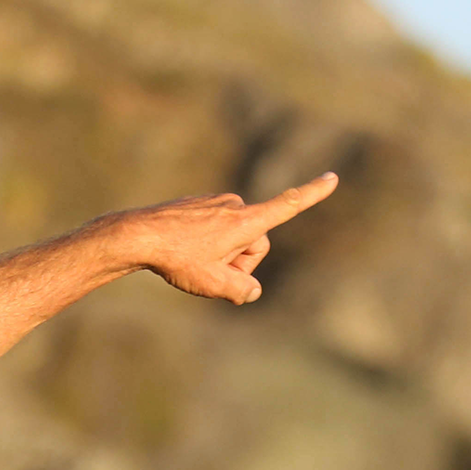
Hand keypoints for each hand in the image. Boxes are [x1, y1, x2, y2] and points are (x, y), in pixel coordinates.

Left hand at [117, 172, 337, 305]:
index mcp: (245, 221)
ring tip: (190, 261)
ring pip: (231, 237)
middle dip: (239, 263)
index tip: (332, 178)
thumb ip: (242, 291)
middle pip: (254, 242)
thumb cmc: (177, 259)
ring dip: (220, 255)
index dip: (312, 194)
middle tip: (210, 274)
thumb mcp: (213, 284)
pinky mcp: (198, 205)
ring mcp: (215, 203)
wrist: (138, 235)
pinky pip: (212, 231)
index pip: (287, 206)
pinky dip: (204, 245)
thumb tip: (252, 291)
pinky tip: (181, 252)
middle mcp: (235, 205)